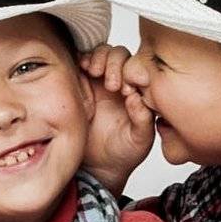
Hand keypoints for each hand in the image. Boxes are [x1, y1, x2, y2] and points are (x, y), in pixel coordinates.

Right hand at [79, 44, 154, 195]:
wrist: (98, 168)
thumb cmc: (123, 152)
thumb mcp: (140, 140)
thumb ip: (143, 119)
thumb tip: (137, 98)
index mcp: (136, 90)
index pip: (137, 66)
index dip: (133, 72)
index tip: (127, 89)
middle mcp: (118, 81)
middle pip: (118, 55)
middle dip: (115, 63)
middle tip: (111, 84)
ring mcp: (96, 80)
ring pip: (99, 53)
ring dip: (98, 58)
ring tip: (95, 72)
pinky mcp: (77, 83)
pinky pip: (77, 62)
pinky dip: (80, 59)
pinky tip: (82, 69)